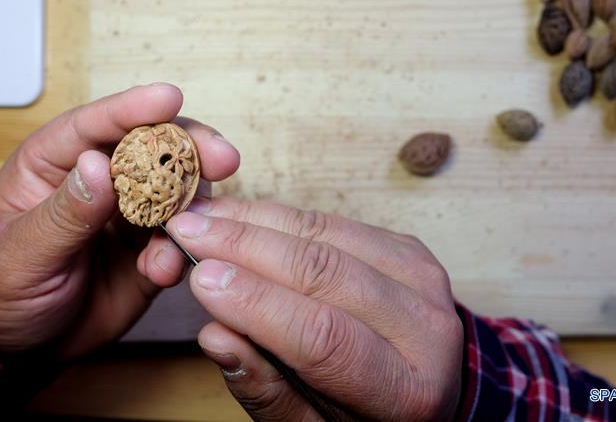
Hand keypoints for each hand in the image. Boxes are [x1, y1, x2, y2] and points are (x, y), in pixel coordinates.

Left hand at [0, 84, 239, 358]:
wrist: (17, 348)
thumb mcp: (20, 254)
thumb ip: (64, 213)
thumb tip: (99, 165)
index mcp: (55, 164)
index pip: (95, 126)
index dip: (134, 109)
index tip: (171, 98)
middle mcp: (100, 181)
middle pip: (151, 149)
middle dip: (190, 149)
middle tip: (223, 157)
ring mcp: (129, 216)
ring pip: (176, 193)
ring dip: (195, 204)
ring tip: (199, 223)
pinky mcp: (150, 251)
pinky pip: (177, 244)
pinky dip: (180, 253)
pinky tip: (165, 268)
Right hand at [140, 199, 463, 420]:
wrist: (430, 388)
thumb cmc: (364, 419)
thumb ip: (268, 391)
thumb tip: (215, 336)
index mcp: (406, 388)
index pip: (324, 337)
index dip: (258, 303)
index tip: (201, 278)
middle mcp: (425, 327)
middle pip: (325, 272)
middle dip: (246, 246)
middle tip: (185, 232)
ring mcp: (422, 278)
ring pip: (328, 233)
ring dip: (256, 220)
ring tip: (202, 216)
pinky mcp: (409, 248)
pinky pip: (336, 221)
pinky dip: (282, 215)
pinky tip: (240, 214)